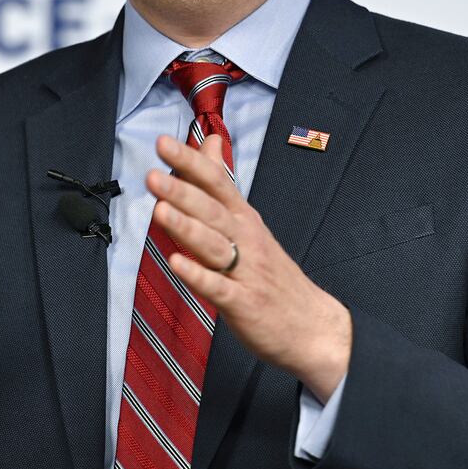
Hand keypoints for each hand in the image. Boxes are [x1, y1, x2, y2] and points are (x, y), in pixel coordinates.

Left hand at [148, 134, 350, 399]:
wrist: (313, 326)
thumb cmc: (273, 273)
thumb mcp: (250, 222)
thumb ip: (223, 184)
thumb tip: (210, 142)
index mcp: (245, 219)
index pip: (216, 182)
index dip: (190, 162)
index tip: (163, 143)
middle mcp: (246, 239)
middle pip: (212, 210)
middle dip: (182, 191)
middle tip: (154, 176)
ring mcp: (246, 271)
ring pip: (213, 245)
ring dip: (186, 227)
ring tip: (160, 211)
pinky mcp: (243, 303)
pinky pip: (218, 288)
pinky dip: (198, 276)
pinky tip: (176, 264)